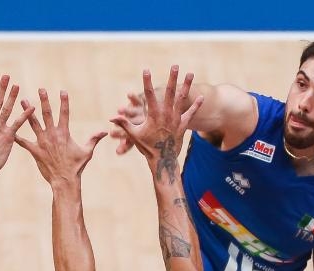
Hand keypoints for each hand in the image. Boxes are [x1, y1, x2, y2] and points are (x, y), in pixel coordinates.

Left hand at [15, 89, 107, 186]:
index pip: (65, 113)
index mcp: (64, 133)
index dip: (64, 101)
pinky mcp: (35, 151)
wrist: (64, 181)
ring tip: (22, 100)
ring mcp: (42, 142)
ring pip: (33, 123)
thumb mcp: (87, 152)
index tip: (62, 91)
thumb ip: (94, 139)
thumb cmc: (77, 167)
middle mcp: (52, 135)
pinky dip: (17, 136)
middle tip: (41, 89)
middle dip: (44, 100)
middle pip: (47, 114)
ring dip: (28, 111)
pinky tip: (9, 129)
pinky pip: (24, 142)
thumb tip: (106, 131)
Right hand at [110, 67, 202, 182]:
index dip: (147, 82)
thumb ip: (124, 124)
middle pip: (170, 92)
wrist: (162, 161)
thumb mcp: (134, 135)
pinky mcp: (182, 126)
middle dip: (172, 78)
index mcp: (154, 115)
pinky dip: (196, 106)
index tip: (145, 70)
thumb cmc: (147, 148)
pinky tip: (202, 97)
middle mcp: (166, 115)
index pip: (149, 95)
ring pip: (182, 99)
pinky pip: (191, 114)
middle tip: (175, 66)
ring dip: (186, 86)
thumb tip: (111, 117)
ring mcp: (176, 119)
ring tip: (190, 73)